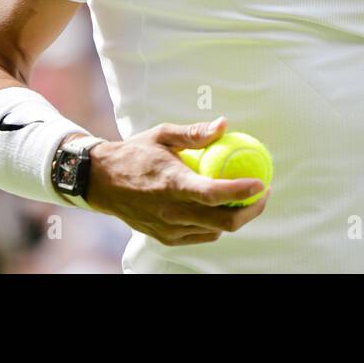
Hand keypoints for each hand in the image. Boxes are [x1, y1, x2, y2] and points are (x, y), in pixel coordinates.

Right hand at [84, 116, 269, 245]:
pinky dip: (216, 222)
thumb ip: (194, 133)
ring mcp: (168, 228)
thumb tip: (224, 124)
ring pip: (216, 230)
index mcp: (172, 183)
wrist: (100, 181)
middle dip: (252, 210)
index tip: (262, 182)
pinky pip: (201, 234)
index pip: (215, 194)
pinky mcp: (166, 237)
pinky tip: (220, 206)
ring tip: (246, 197)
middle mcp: (171, 211)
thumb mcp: (162, 135)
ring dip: (236, 216)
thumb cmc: (134, 153)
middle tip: (263, 192)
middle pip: (224, 221)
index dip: (243, 191)